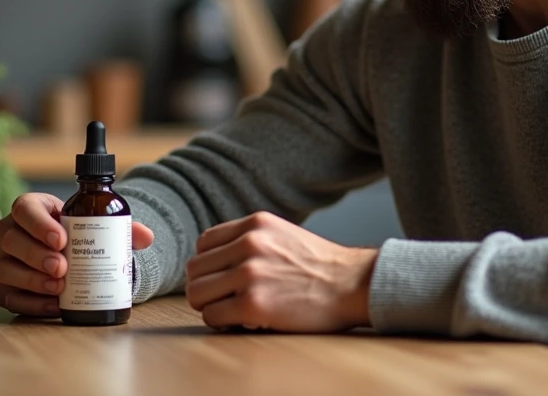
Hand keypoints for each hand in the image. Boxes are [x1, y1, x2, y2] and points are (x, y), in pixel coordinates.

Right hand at [0, 192, 153, 316]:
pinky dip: (31, 303)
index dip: (39, 224)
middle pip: (12, 240)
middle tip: (63, 268)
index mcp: (30, 209)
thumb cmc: (79, 233)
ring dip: (32, 280)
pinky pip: (8, 297)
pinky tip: (53, 306)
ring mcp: (3, 261)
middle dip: (37, 255)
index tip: (62, 238)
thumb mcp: (97, 225)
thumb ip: (122, 229)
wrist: (71, 254)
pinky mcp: (4, 287)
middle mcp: (10, 233)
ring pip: (5, 270)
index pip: (24, 209)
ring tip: (60, 288)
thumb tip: (146, 237)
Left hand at [184, 211, 378, 332]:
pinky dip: (222, 323)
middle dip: (206, 287)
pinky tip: (242, 321)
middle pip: (195, 269)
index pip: (204, 243)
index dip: (209, 265)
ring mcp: (250, 274)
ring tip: (232, 310)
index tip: (222, 278)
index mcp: (255, 224)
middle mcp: (249, 244)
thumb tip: (215, 259)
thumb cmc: (320, 265)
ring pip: (197, 293)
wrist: (352, 284)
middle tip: (225, 298)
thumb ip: (250, 239)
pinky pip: (212, 317)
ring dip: (210, 306)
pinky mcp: (253, 305)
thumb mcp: (282, 234)